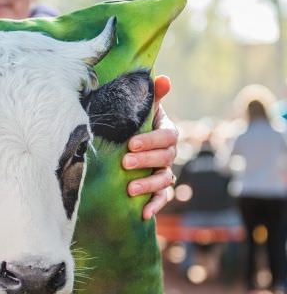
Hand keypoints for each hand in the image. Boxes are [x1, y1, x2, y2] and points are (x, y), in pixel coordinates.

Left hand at [122, 75, 177, 219]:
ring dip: (149, 185)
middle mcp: (169, 153)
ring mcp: (164, 171)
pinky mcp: (158, 188)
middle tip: (124, 163)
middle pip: (165, 158)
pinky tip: (144, 214)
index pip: (167, 136)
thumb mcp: (141, 108)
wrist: (128, 141)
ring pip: (164, 179)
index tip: (130, 144)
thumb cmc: (133, 122)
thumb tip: (164, 78)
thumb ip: (153, 95)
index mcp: (167, 132)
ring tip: (130, 190)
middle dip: (146, 161)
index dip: (151, 140)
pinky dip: (155, 206)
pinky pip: (162, 198)